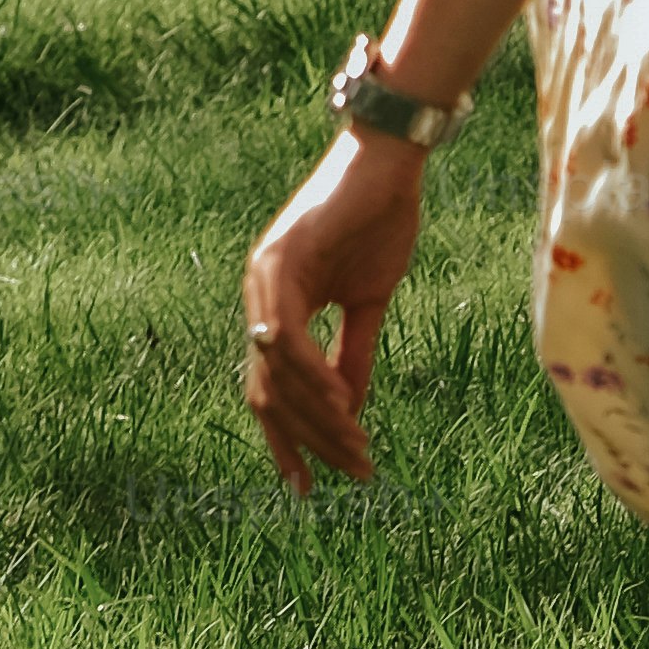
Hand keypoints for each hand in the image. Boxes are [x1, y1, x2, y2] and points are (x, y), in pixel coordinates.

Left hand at [239, 130, 428, 491]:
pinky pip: (291, 336)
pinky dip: (315, 376)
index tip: (309, 486)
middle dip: (308, 442)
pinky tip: (345, 406)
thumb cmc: (380, 221)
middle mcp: (259, 297)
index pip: (270, 391)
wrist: (390, 163)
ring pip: (278, 372)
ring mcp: (264, 278)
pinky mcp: (283, 261)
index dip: (288, 441)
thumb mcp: (367, 304)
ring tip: (357, 449)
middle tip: (352, 474)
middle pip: (268, 392)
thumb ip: (352, 356)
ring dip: (319, 418)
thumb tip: (350, 412)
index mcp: (275, 308)